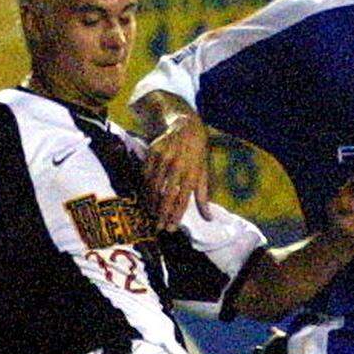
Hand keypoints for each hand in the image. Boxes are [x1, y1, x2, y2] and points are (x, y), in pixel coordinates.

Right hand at [143, 113, 210, 230]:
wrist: (185, 124)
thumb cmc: (197, 152)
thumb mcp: (204, 171)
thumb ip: (203, 196)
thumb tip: (208, 218)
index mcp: (192, 172)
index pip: (182, 200)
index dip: (175, 216)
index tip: (170, 229)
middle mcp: (178, 166)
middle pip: (167, 196)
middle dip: (161, 214)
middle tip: (157, 227)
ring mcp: (163, 159)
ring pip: (154, 187)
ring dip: (151, 203)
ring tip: (151, 215)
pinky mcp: (152, 152)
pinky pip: (145, 175)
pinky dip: (144, 188)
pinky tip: (145, 198)